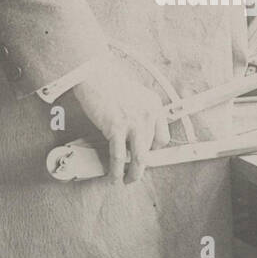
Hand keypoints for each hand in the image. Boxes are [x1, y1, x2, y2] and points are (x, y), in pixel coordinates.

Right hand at [70, 60, 169, 183]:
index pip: (163, 136)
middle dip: (143, 164)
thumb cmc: (109, 84)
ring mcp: (133, 122)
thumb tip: (136, 134)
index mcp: (154, 105)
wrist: (94, 76)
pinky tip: (114, 176)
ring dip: (134, 174)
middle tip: (136, 171)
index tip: (148, 155)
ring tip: (128, 180)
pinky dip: (117, 170)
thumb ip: (139, 113)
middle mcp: (148, 114)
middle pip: (151, 149)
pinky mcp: (116, 128)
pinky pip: (119, 156)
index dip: (155, 150)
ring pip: (140, 158)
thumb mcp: (134, 95)